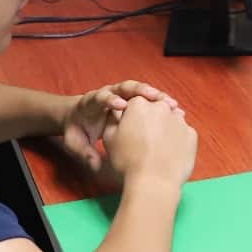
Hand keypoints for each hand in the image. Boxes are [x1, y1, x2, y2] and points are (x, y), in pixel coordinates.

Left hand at [61, 80, 179, 172]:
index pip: (102, 97)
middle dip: (141, 90)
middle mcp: (109, 94)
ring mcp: (123, 96)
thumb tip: (94, 164)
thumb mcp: (75, 143)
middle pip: (126, 87)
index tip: (121, 106)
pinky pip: (149, 100)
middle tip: (154, 96)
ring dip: (157, 96)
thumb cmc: (77, 130)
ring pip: (141, 91)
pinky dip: (161, 104)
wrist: (79, 119)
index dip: (111, 100)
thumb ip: (83, 152)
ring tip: (172, 104)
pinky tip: (176, 112)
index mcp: (91, 102)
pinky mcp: (133, 102)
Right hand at [101, 96, 196, 189]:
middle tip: (144, 141)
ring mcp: (179, 120)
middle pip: (155, 109)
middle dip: (150, 120)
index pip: (135, 103)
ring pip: (171, 120)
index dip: (131, 117)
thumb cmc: (128, 160)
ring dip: (165, 129)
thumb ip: (113, 119)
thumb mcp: (109, 138)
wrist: (154, 182)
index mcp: (139, 104)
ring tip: (157, 149)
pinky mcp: (192, 134)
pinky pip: (182, 134)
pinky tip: (169, 154)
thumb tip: (117, 112)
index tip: (130, 131)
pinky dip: (177, 141)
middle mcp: (161, 107)